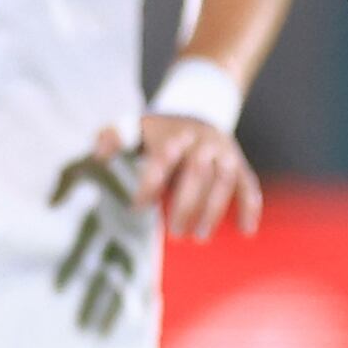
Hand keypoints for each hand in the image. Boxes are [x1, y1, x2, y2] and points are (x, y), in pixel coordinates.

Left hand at [125, 108, 263, 239]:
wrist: (198, 109)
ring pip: (224, 180)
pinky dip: (250, 207)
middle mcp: (202, 142)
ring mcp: (224, 153)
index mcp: (174, 135)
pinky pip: (248, 184)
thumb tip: (98, 156)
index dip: (150, 184)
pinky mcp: (239, 163)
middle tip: (176, 234)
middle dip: (187, 204)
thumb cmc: (161, 131)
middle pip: (197, 172)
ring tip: (201, 237)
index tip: (138, 208)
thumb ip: (113, 137)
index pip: (162, 160)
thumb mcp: (136, 126)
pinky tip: (246, 231)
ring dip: (214, 210)